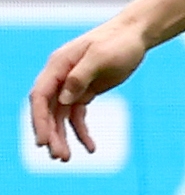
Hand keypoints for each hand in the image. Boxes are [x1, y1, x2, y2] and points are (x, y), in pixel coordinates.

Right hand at [30, 19, 145, 160]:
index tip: (42, 141)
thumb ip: (80, 76)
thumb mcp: (101, 56)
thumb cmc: (119, 42)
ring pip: (60, 117)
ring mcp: (71, 86)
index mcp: (57, 66)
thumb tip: (64, 98)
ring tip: (66, 159)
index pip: (40, 97)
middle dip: (51, 134)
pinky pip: (78, 116)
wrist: (135, 35)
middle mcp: (59, 78)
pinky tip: (90, 148)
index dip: (39, 120)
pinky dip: (81, 132)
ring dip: (62, 137)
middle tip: (59, 157)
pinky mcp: (84, 92)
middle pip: (48, 111)